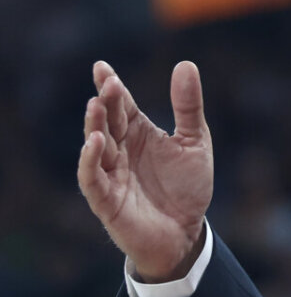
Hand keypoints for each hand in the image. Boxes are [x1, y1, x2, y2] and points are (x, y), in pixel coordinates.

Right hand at [78, 61, 213, 281]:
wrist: (186, 232)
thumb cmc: (187, 187)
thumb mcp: (194, 142)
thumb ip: (188, 107)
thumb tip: (185, 64)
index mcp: (139, 134)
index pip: (121, 106)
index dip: (111, 86)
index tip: (102, 67)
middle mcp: (120, 151)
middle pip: (108, 122)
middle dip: (107, 102)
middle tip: (109, 83)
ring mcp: (111, 174)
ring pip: (95, 147)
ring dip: (94, 126)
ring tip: (97, 105)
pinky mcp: (106, 199)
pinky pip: (91, 178)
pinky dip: (89, 160)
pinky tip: (94, 143)